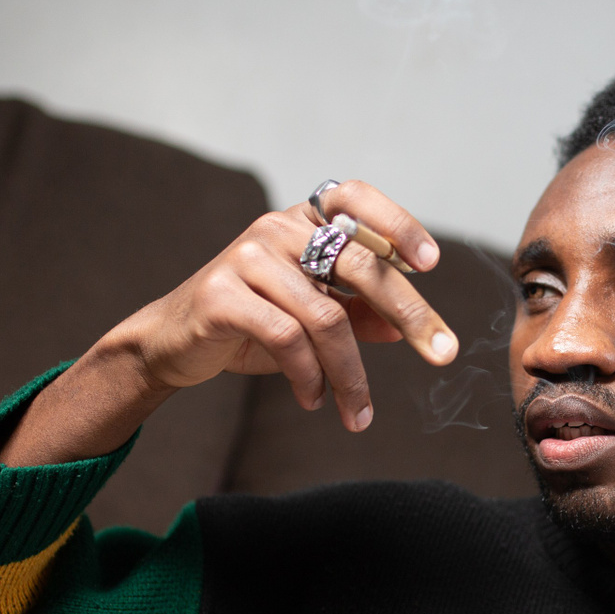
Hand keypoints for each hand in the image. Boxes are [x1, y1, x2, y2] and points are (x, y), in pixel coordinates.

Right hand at [0, 182, 458, 464]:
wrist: (172, 344)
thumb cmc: (251, 326)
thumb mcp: (310, 318)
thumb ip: (357, 314)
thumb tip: (404, 327)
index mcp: (302, 222)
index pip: (355, 199)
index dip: (397, 223)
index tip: (431, 264)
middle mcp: (276, 228)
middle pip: (359, 265)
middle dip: (410, 313)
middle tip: (442, 354)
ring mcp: (247, 256)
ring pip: (326, 316)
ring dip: (352, 373)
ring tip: (358, 413)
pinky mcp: (222, 294)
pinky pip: (287, 337)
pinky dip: (310, 376)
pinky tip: (316, 400)